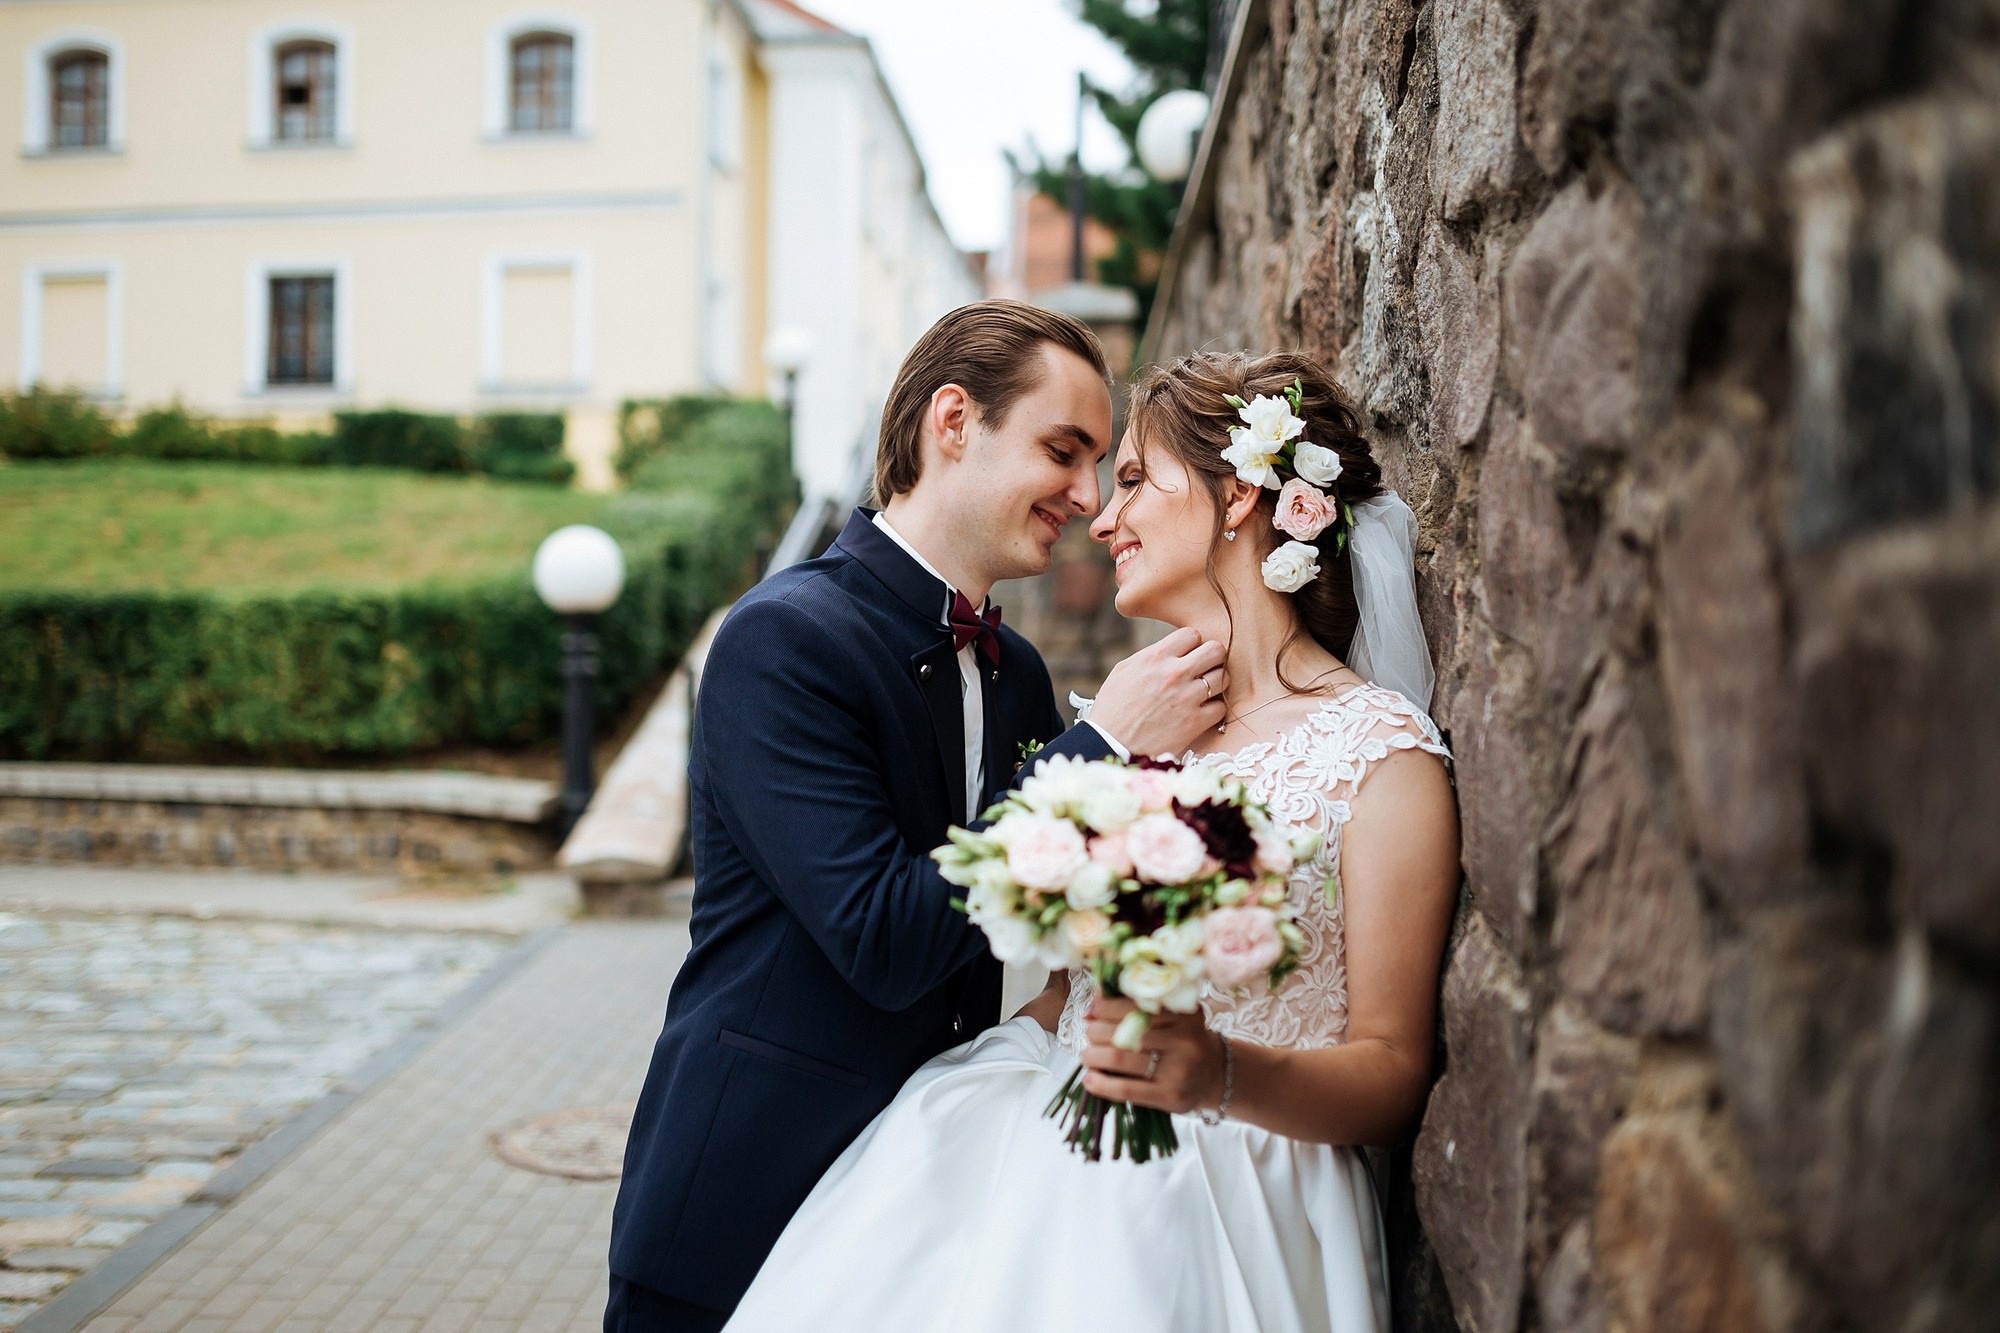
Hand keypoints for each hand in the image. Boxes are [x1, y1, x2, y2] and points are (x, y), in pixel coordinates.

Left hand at [1078, 996, 1224, 1115]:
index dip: (1106, 1006)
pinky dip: (1102, 1084)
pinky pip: (1127, 1089)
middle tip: (1089, 1033)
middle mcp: (1185, 1040)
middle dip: (1096, 1031)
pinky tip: (1089, 1079)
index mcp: (1184, 1014)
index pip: (1136, 1006)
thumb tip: (1094, 999)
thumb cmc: (1181, 1042)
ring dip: (1093, 1055)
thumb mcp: (1171, 1018)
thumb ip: (1137, 1004)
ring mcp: (1179, 1070)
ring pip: (1121, 1057)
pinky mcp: (1171, 1097)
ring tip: (1087, 1055)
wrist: (1214, 1076)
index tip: (1091, 1010)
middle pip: (1125, 1031)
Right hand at [1085, 628, 1227, 756]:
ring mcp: (1187, 698)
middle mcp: (1175, 673)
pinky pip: (1221, 707)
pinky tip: (1201, 713)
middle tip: (1205, 669)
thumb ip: (1150, 656)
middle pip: (1216, 650)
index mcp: (1155, 657)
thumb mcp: (1123, 671)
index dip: (1192, 644)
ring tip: (1204, 692)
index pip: (1192, 634)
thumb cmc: (1113, 708)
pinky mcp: (1195, 722)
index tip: (1188, 655)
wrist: (1110, 744)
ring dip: (1216, 684)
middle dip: (1212, 658)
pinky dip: (1213, 710)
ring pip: (1223, 677)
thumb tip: (1171, 650)